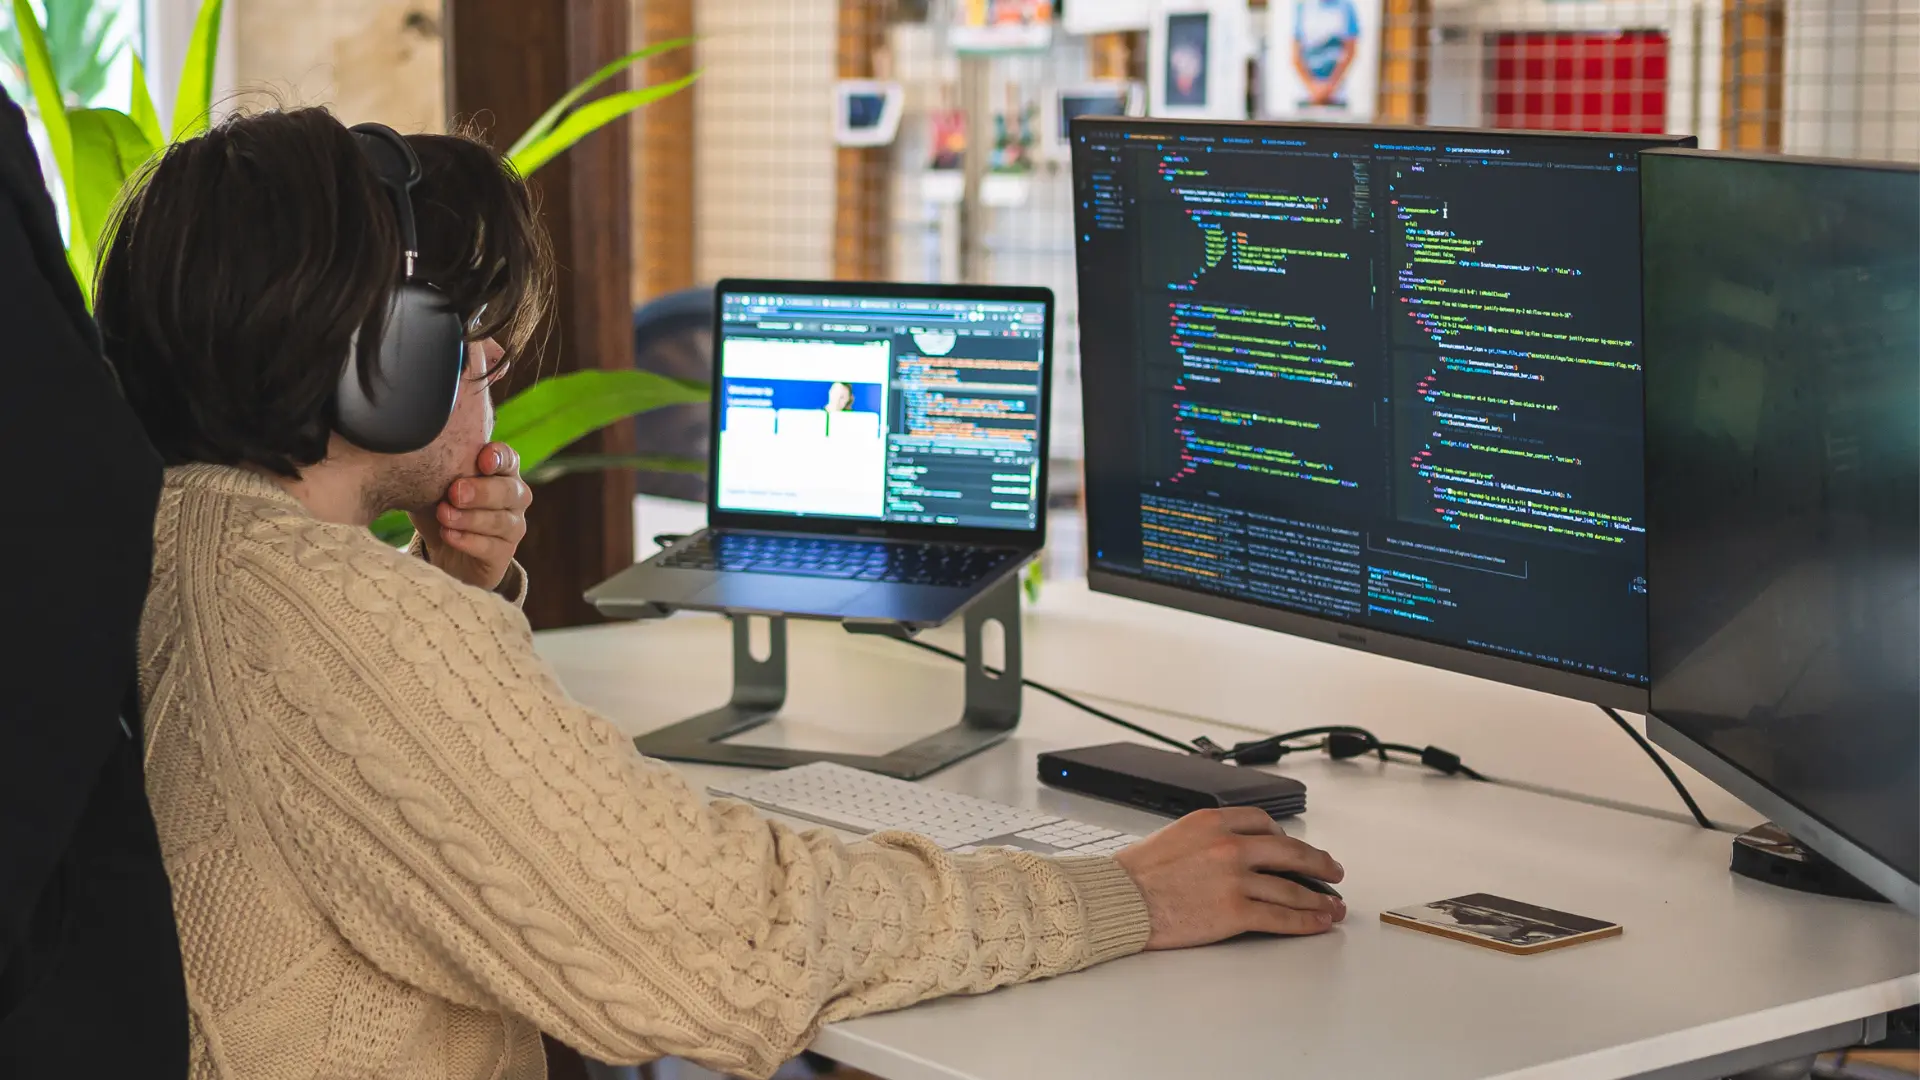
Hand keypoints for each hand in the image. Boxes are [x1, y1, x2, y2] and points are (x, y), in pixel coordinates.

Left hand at [410, 442, 530, 591]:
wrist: (443, 552)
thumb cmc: (442, 509)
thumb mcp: (434, 487)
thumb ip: (435, 472)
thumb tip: (416, 456)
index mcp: (500, 473)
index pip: (508, 459)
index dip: (498, 457)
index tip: (482, 460)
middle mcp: (515, 498)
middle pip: (510, 491)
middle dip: (482, 491)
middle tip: (454, 492)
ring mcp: (514, 527)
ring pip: (502, 521)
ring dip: (470, 518)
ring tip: (444, 515)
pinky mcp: (504, 554)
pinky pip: (492, 547)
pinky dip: (468, 540)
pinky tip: (448, 535)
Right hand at [1112, 807, 1345, 948]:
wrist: (1119, 900)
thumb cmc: (1136, 873)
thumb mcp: (1174, 835)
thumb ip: (1207, 838)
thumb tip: (1236, 851)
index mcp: (1213, 821)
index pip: (1264, 822)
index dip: (1286, 836)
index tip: (1295, 847)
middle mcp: (1229, 846)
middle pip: (1290, 852)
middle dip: (1319, 863)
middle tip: (1332, 871)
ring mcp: (1235, 879)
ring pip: (1291, 888)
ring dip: (1318, 899)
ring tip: (1332, 906)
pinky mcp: (1234, 911)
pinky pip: (1280, 916)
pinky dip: (1305, 921)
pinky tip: (1317, 923)